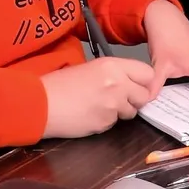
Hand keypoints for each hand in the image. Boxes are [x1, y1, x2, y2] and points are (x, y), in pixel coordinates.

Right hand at [40, 57, 156, 137]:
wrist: (40, 104)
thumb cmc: (58, 84)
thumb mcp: (89, 68)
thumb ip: (114, 74)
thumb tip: (129, 83)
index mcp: (113, 66)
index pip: (148, 74)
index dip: (144, 82)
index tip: (137, 86)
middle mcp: (118, 84)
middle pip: (145, 95)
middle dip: (135, 99)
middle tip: (121, 99)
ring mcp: (113, 105)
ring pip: (131, 112)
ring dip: (121, 111)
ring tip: (100, 106)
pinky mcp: (106, 123)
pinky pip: (114, 123)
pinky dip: (106, 120)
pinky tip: (90, 115)